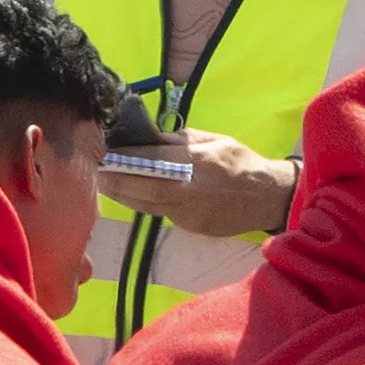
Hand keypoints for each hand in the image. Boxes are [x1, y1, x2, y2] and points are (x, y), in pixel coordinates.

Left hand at [102, 127, 296, 239]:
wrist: (269, 198)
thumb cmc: (242, 163)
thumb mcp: (215, 140)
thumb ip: (181, 140)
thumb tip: (150, 139)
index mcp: (198, 162)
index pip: (151, 158)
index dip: (124, 156)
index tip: (104, 149)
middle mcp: (190, 189)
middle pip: (141, 186)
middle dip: (115, 179)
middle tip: (95, 170)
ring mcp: (190, 211)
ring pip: (146, 203)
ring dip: (123, 194)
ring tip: (106, 182)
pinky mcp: (191, 226)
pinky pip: (161, 213)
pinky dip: (144, 203)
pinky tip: (133, 195)